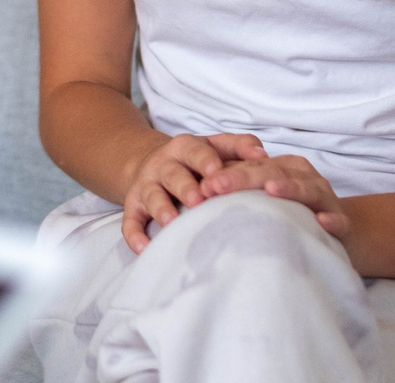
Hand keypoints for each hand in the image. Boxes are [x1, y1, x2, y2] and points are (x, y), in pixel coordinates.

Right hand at [120, 132, 267, 252]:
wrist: (152, 163)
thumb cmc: (195, 160)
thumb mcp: (215, 146)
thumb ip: (240, 147)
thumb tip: (264, 157)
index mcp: (185, 147)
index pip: (195, 151)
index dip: (205, 161)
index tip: (217, 171)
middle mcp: (163, 164)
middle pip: (173, 173)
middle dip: (184, 186)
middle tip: (198, 201)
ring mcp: (147, 185)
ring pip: (152, 196)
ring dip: (161, 209)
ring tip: (172, 223)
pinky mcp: (134, 206)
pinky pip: (130, 221)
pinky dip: (135, 235)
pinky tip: (146, 248)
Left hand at [199, 153, 352, 238]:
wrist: (339, 228)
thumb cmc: (291, 211)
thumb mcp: (264, 197)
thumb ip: (238, 190)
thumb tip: (199, 193)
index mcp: (281, 167)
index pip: (250, 166)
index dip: (226, 174)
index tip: (202, 185)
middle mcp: (303, 176)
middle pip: (273, 172)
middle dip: (245, 178)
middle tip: (217, 186)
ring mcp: (324, 197)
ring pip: (307, 188)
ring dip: (290, 188)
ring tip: (270, 189)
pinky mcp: (342, 222)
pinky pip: (338, 219)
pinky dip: (331, 220)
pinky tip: (321, 222)